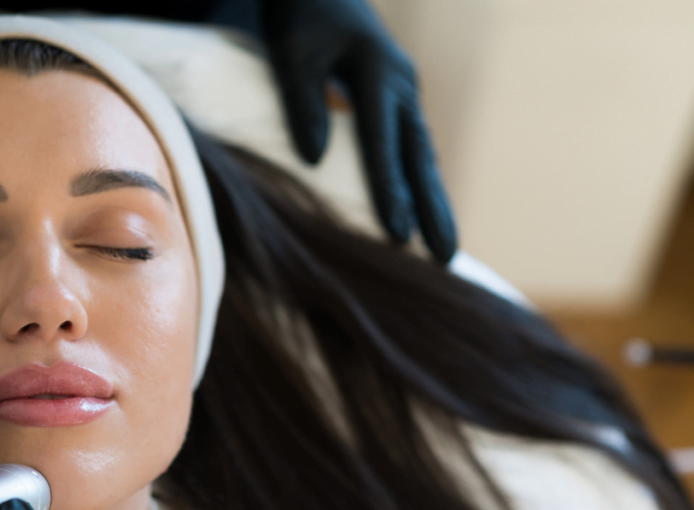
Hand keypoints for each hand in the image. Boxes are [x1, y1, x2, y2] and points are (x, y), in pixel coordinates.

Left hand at [261, 0, 456, 261]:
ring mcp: (406, 94)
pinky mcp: (399, 102)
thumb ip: (301, 103)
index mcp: (378, 70)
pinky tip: (423, 217)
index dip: (390, 188)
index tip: (397, 233)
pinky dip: (419, 183)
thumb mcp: (292, 55)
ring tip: (443, 250)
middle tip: (446, 257)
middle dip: (435, 208)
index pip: (383, 139)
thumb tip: (314, 161)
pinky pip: (413, 149)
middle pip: (420, 155)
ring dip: (434, 202)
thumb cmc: (301, 19)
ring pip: (423, 155)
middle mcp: (402, 85)